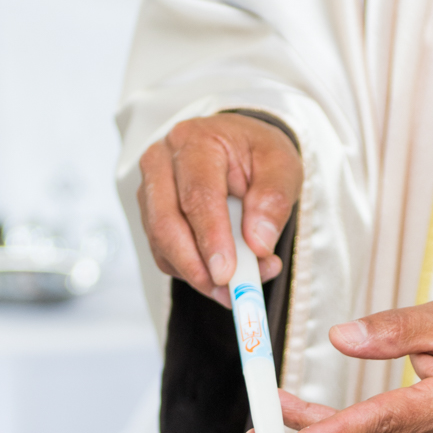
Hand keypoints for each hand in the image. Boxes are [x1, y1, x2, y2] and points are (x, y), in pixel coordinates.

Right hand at [138, 113, 302, 305]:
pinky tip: (220, 275)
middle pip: (166, 223)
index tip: (227, 273)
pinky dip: (191, 272)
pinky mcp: (150, 215)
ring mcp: (151, 189)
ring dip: (197, 274)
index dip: (211, 237)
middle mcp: (162, 161)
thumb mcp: (282, 166)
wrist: (239, 150)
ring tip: (236, 287)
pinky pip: (163, 254)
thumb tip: (259, 243)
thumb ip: (274, 200)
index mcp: (196, 141)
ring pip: (161, 243)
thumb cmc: (258, 155)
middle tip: (227, 291)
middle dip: (196, 265)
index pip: (198, 195)